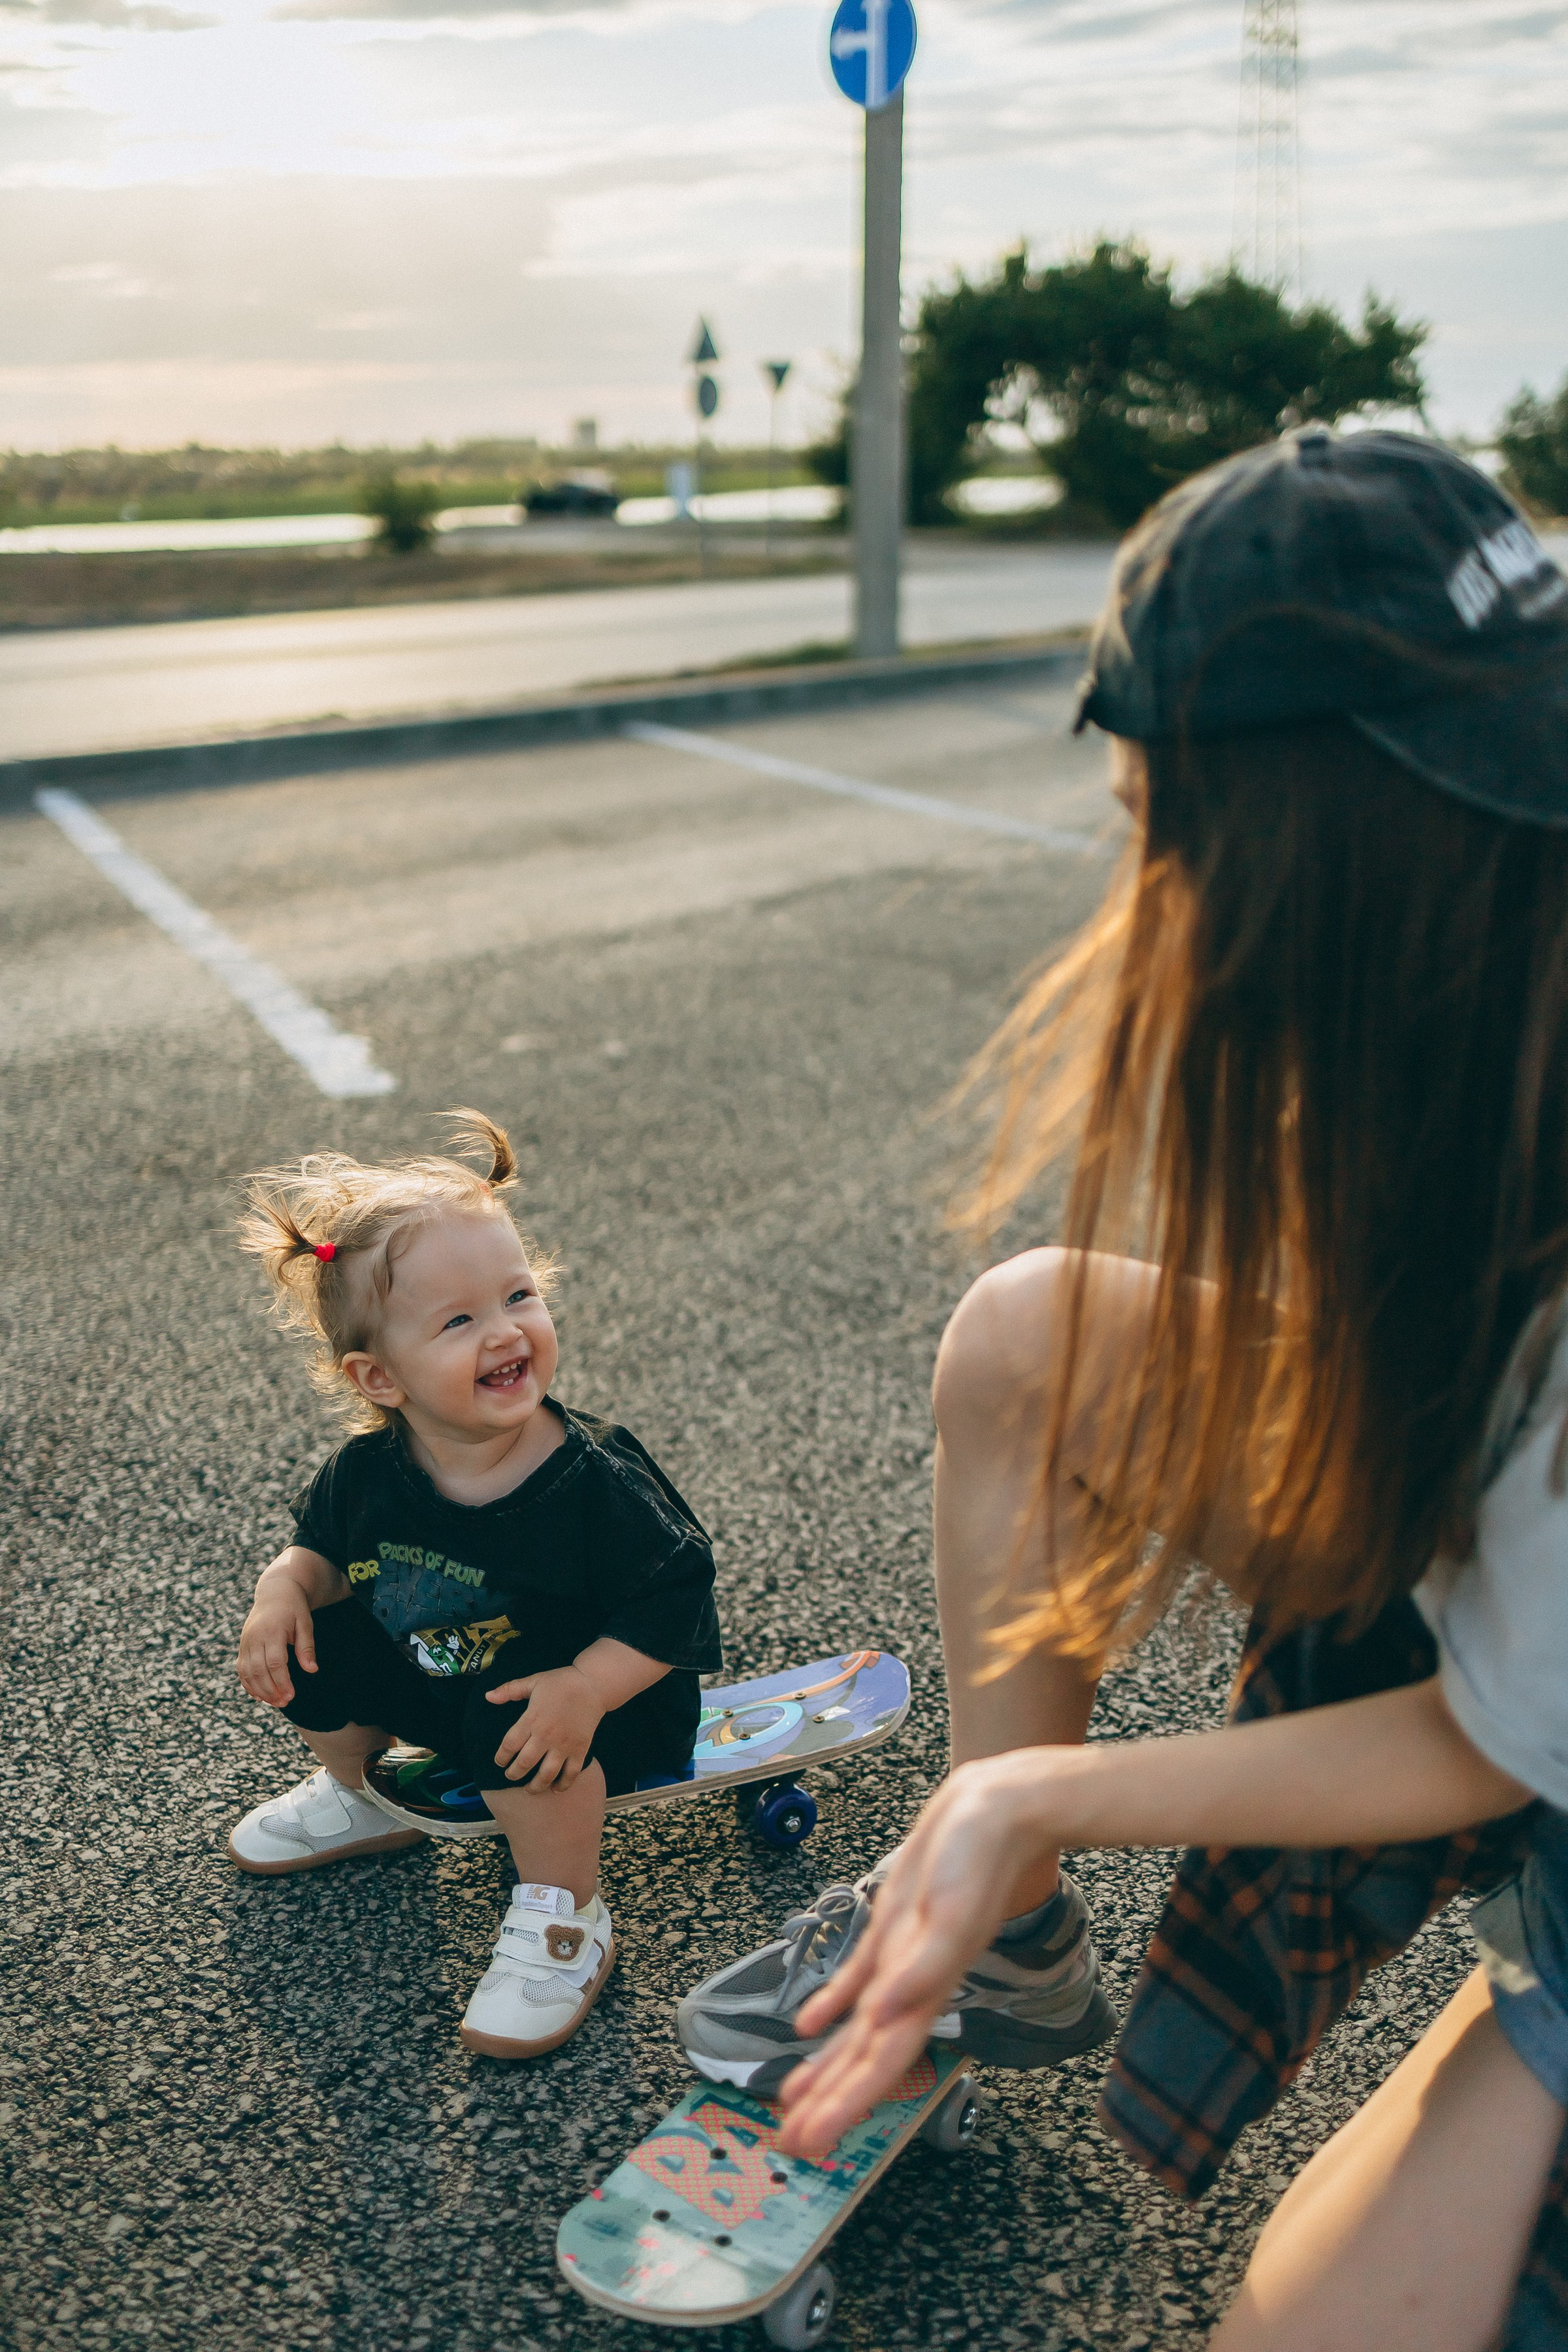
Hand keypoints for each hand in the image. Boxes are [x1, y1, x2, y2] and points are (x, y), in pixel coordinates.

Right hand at [237, 1575, 317, 1706]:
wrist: (275, 1592)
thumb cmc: (294, 1608)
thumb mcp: (305, 1623)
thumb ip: (307, 1647)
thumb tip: (312, 1670)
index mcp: (272, 1630)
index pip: (275, 1662)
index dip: (282, 1682)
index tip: (291, 1696)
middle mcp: (255, 1636)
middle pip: (259, 1670)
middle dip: (271, 1690)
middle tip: (285, 1703)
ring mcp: (246, 1641)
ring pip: (247, 1672)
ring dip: (260, 1690)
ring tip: (275, 1702)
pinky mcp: (242, 1645)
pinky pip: (241, 1668)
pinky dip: (248, 1683)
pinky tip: (259, 1695)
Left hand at [487, 1664, 603, 1789]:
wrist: (593, 1685)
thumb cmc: (561, 1682)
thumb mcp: (533, 1681)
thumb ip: (509, 1689)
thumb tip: (487, 1696)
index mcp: (532, 1718)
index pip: (510, 1745)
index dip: (501, 1757)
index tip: (499, 1762)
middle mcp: (546, 1734)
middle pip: (525, 1763)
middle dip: (514, 1774)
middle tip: (510, 1776)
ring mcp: (564, 1744)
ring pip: (547, 1774)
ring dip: (535, 1786)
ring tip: (529, 1789)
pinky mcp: (580, 1749)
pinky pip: (571, 1773)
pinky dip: (563, 1784)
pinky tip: (555, 1789)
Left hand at [778, 1751, 1056, 2156]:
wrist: (995, 1810)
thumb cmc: (982, 1860)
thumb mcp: (955, 1915)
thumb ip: (925, 1968)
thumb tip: (887, 2014)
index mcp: (925, 1989)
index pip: (880, 2064)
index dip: (846, 2103)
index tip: (813, 2139)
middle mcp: (910, 1985)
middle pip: (863, 2059)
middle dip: (827, 2101)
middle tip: (791, 2142)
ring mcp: (899, 1959)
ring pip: (855, 2029)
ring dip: (825, 2066)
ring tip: (793, 2101)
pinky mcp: (892, 1929)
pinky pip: (855, 1981)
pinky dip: (831, 2007)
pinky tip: (807, 2028)